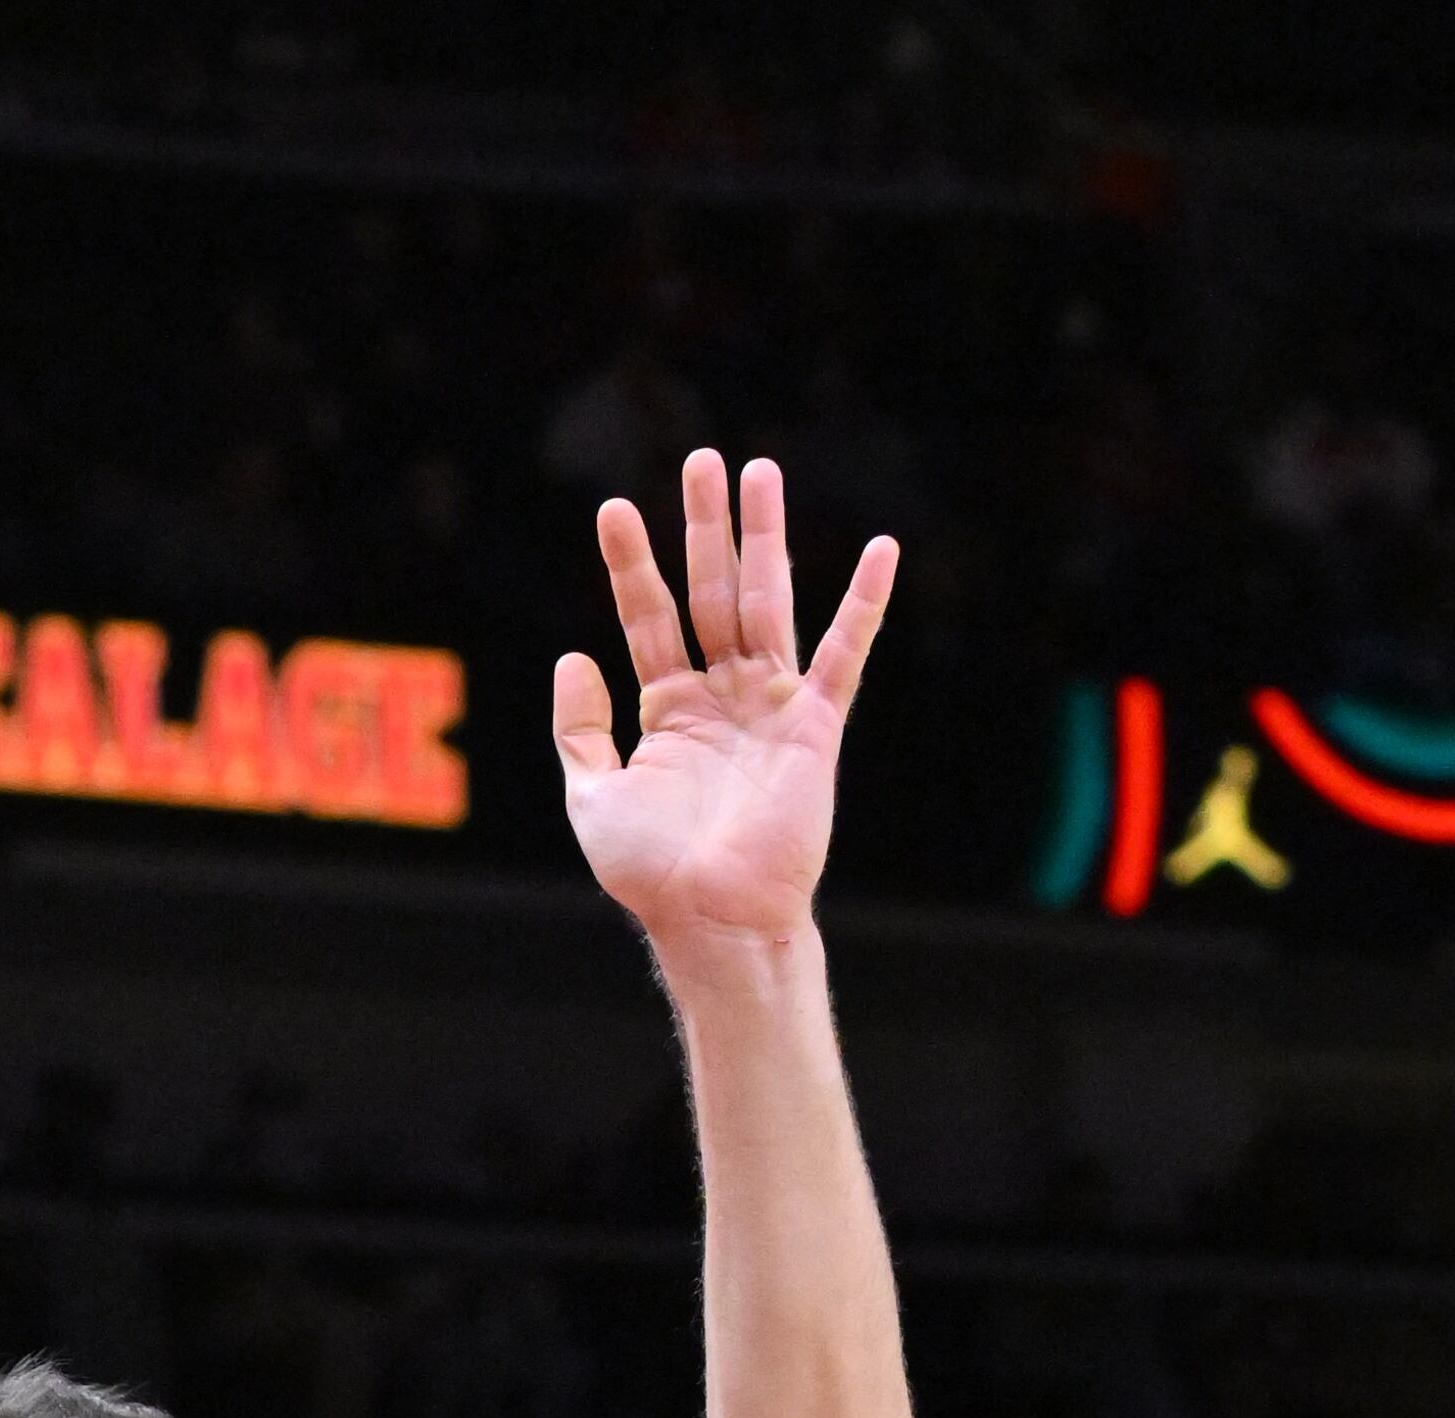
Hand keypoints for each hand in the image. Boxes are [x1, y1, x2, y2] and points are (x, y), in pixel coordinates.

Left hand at [555, 461, 894, 969]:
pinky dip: (864, 603)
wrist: (711, 920)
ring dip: (764, 538)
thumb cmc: (653, 874)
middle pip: (712, 593)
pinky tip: (881, 550)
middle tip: (702, 461)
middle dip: (706, 527)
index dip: (631, 565)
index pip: (649, 618)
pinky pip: (844, 654)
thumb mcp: (593, 797)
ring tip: (759, 471)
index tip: (613, 509)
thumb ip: (579, 728)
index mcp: (672, 713)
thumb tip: (573, 655)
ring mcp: (770, 708)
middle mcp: (723, 699)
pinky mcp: (814, 727)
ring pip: (767, 603)